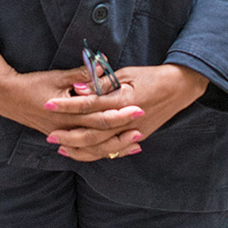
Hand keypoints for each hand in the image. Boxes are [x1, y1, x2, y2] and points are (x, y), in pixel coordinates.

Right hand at [0, 48, 144, 155]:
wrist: (8, 98)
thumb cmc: (34, 83)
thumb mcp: (59, 76)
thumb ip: (84, 74)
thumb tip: (105, 64)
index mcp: (66, 112)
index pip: (99, 114)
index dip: (120, 112)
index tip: (139, 106)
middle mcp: (66, 128)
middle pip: (99, 134)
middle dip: (122, 132)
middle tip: (143, 126)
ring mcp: (63, 136)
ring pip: (93, 148)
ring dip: (115, 146)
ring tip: (136, 144)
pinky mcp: (62, 138)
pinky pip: (84, 151)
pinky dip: (101, 151)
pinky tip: (116, 150)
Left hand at [53, 62, 209, 160]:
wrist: (179, 88)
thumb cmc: (151, 76)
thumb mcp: (126, 73)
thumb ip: (102, 83)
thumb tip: (79, 88)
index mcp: (122, 101)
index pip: (88, 105)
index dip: (67, 105)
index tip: (48, 104)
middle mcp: (127, 121)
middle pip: (91, 133)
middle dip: (68, 135)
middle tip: (49, 136)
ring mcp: (133, 132)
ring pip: (101, 147)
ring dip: (80, 149)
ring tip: (62, 148)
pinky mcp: (137, 137)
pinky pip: (114, 151)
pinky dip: (97, 154)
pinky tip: (84, 153)